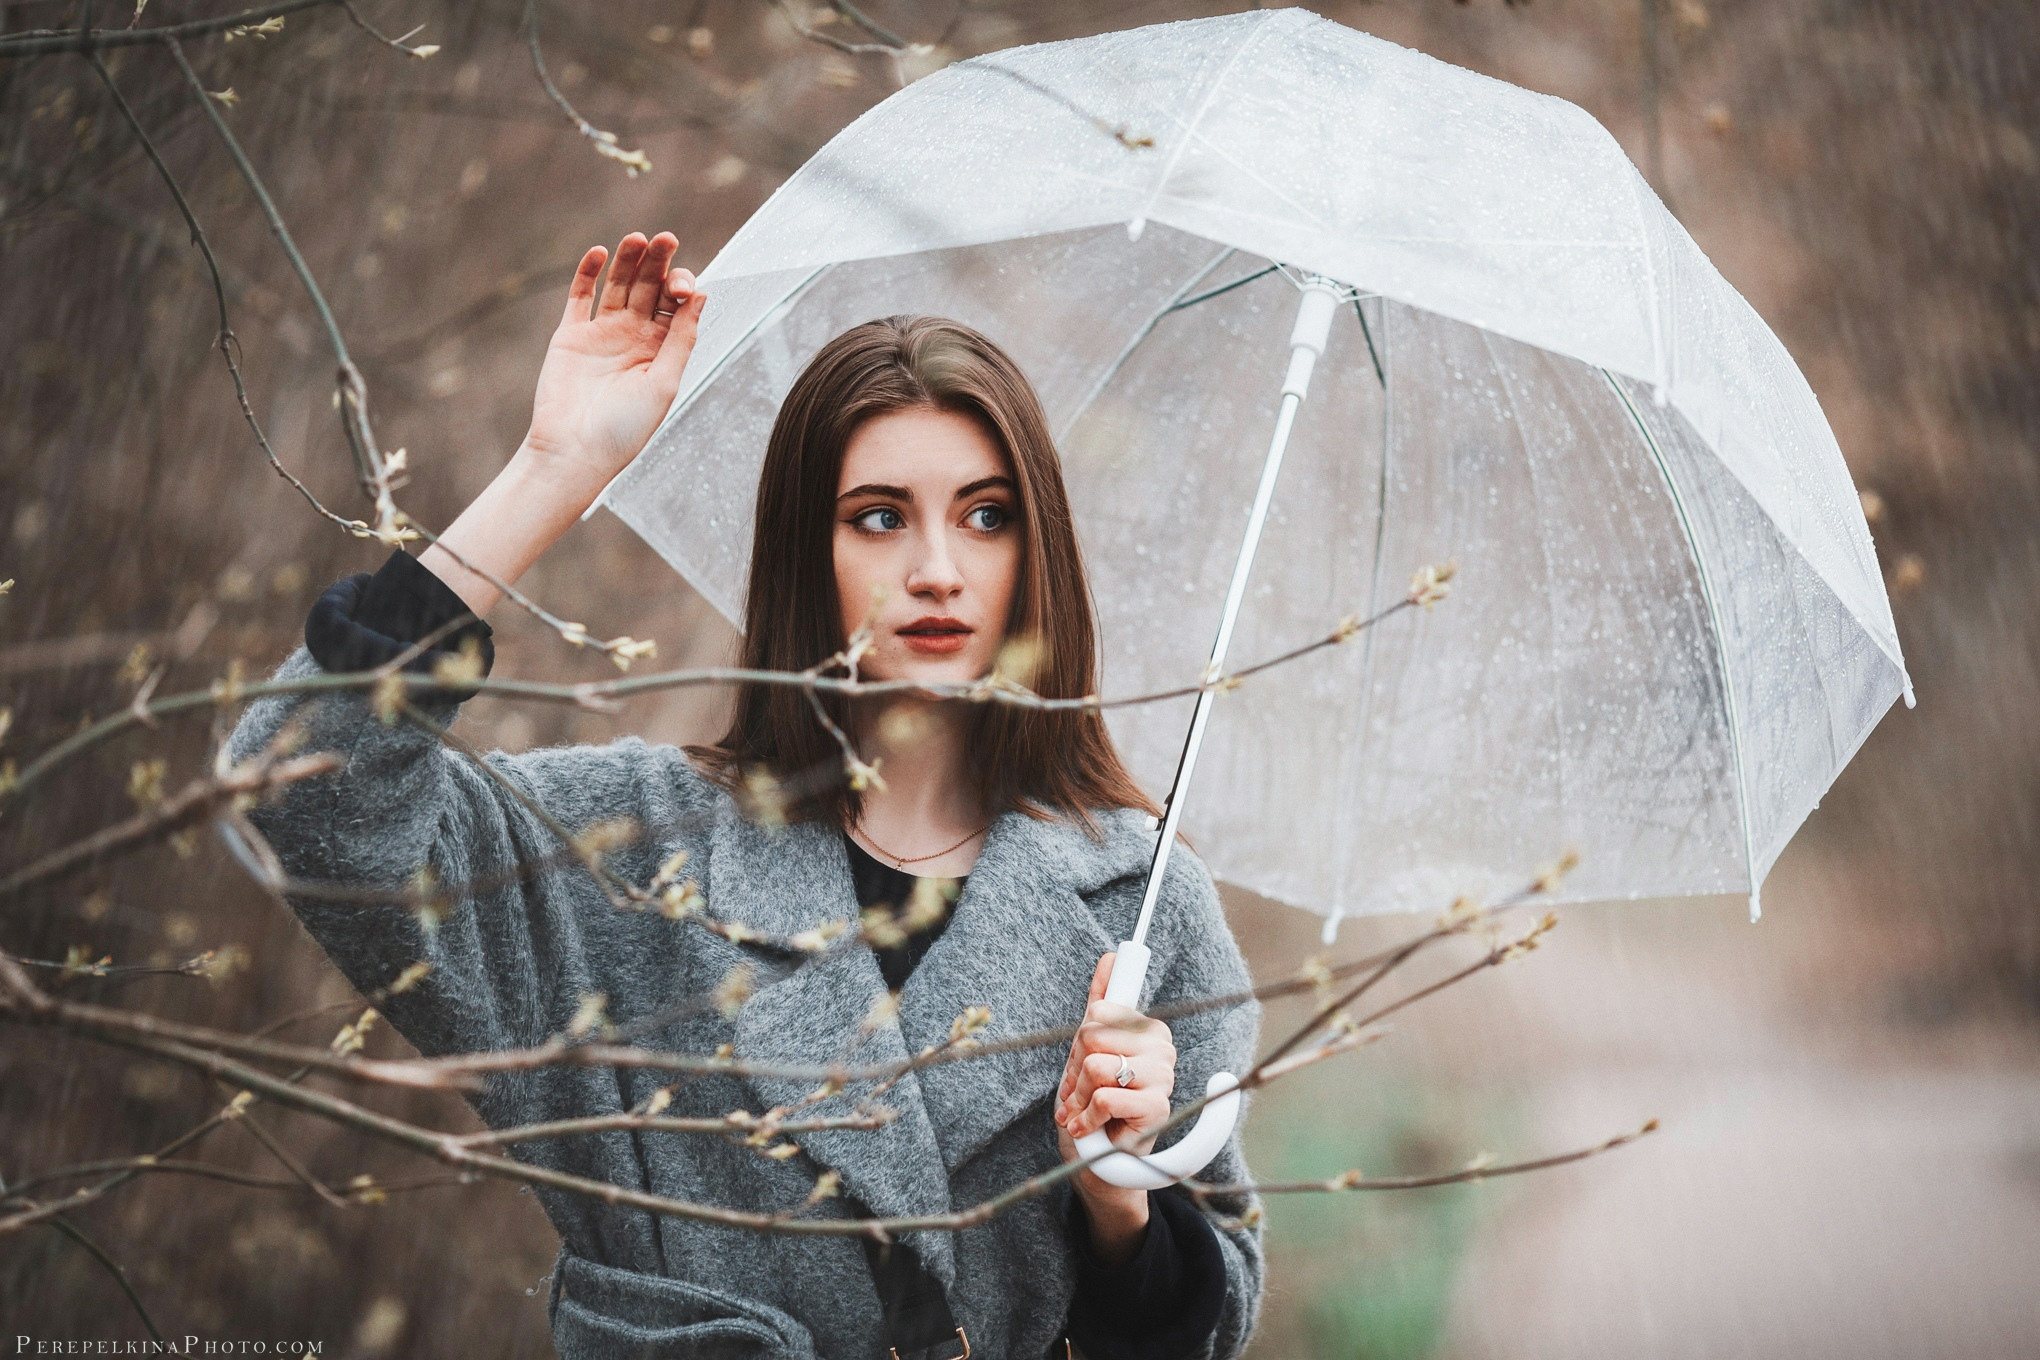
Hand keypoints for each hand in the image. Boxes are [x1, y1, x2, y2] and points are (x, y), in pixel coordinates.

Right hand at [522, 230, 705, 489]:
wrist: (574, 451)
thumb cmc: (625, 428)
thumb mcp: (664, 382)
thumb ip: (682, 338)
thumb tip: (703, 295)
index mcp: (662, 350)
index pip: (676, 305)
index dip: (682, 288)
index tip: (684, 286)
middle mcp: (634, 338)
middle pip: (649, 288)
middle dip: (658, 264)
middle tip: (666, 239)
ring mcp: (601, 334)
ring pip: (617, 285)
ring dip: (628, 260)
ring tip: (637, 238)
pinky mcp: (570, 335)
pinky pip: (579, 296)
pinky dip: (588, 272)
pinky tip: (600, 253)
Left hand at [1054, 951, 1177, 1261]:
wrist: (1099, 1160)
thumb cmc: (1096, 1100)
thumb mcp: (1090, 1048)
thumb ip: (1103, 1001)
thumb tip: (1111, 956)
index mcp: (1147, 1028)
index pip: (1097, 1013)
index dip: (1081, 1042)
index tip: (1084, 1060)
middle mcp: (1161, 1047)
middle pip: (1092, 1036)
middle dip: (1076, 1070)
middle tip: (1081, 1092)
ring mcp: (1163, 1077)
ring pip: (1097, 1066)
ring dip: (1080, 1096)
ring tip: (1087, 1111)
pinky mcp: (1158, 1109)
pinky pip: (1107, 1097)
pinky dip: (1088, 1117)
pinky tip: (1093, 1126)